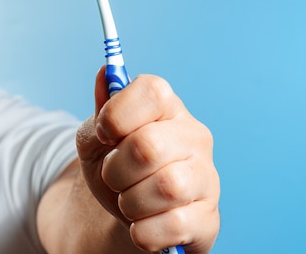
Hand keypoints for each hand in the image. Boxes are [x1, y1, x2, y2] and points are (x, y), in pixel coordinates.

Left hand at [76, 66, 219, 252]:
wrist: (129, 215)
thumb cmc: (117, 168)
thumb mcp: (96, 139)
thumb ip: (101, 110)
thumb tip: (105, 74)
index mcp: (168, 108)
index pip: (151, 91)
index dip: (117, 114)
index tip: (103, 135)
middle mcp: (194, 136)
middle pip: (148, 146)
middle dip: (115, 169)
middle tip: (113, 176)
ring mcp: (207, 177)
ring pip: (166, 187)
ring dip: (130, 201)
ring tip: (129, 201)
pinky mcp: (209, 218)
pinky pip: (173, 225)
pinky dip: (143, 231)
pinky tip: (141, 226)